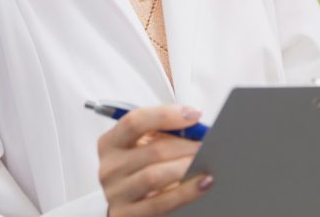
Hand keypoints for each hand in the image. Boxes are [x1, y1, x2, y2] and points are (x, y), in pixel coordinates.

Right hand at [98, 104, 212, 216]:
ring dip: (186, 167)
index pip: (135, 121)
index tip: (195, 114)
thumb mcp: (145, 143)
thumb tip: (197, 125)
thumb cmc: (143, 164)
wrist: (128, 201)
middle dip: (186, 145)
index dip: (166, 116)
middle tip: (210, 143)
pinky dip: (186, 191)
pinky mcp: (127, 216)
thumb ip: (165, 132)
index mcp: (111, 142)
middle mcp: (110, 168)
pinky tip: (203, 182)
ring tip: (207, 160)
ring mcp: (116, 194)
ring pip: (155, 176)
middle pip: (152, 151)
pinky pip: (161, 203)